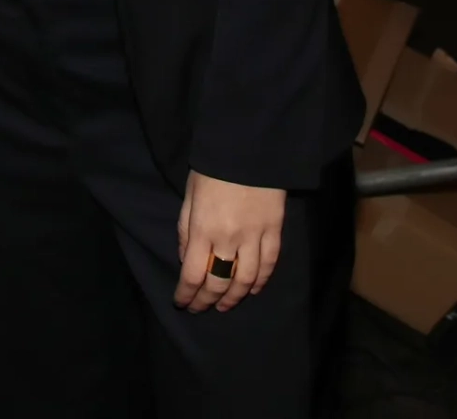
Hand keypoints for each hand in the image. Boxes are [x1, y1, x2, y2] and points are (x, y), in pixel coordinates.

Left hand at [174, 171, 285, 313]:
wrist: (248, 149)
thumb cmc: (212, 170)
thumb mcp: (189, 197)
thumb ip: (185, 230)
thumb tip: (184, 259)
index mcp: (202, 229)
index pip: (192, 274)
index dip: (186, 294)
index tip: (182, 303)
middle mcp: (228, 238)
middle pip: (218, 282)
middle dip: (207, 301)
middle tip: (200, 309)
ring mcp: (254, 236)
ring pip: (245, 280)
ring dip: (233, 297)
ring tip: (224, 306)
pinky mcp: (274, 231)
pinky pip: (269, 264)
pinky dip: (260, 282)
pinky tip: (252, 290)